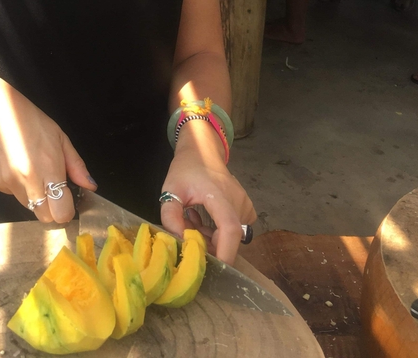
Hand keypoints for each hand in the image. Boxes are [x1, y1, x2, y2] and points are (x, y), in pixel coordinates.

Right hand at [0, 72, 95, 223]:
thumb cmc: (30, 119)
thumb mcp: (60, 137)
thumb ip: (76, 165)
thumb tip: (90, 186)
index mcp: (48, 167)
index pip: (61, 212)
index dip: (67, 209)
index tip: (68, 199)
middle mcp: (28, 180)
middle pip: (45, 217)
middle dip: (52, 208)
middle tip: (52, 187)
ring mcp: (8, 184)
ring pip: (28, 207)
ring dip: (35, 197)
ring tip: (32, 170)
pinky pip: (13, 195)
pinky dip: (18, 187)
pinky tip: (16, 165)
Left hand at [159, 121, 255, 264]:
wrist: (203, 150)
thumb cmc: (186, 169)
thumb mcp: (170, 190)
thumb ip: (171, 217)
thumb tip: (181, 242)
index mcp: (218, 194)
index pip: (229, 228)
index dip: (224, 252)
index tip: (213, 267)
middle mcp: (237, 200)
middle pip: (230, 237)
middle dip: (210, 246)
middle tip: (189, 235)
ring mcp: (245, 204)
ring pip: (232, 236)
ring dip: (212, 237)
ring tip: (194, 220)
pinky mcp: (247, 207)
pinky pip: (236, 229)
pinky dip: (219, 231)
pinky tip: (206, 219)